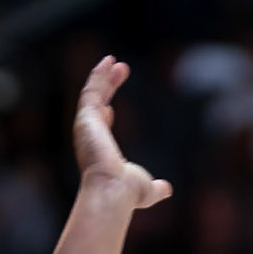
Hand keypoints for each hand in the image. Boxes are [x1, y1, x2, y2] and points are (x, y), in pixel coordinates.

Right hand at [73, 58, 171, 211]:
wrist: (113, 191)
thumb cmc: (127, 193)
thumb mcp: (146, 189)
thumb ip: (155, 189)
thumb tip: (167, 190)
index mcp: (100, 151)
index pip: (100, 129)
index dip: (104, 114)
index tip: (110, 106)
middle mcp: (90, 138)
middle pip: (95, 106)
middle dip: (106, 87)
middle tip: (120, 70)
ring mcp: (86, 127)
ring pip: (91, 95)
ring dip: (102, 77)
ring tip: (114, 60)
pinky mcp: (86, 118)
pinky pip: (90, 91)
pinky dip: (97, 75)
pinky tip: (108, 62)